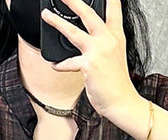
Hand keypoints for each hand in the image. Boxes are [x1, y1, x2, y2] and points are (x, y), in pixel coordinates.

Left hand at [41, 0, 140, 117]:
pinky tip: (55, 65)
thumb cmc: (117, 82)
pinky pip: (68, 62)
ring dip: (57, 22)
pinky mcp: (89, 65)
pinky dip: (60, 64)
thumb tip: (86, 37)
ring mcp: (98, 51)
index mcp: (116, 35)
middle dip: (73, 1)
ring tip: (46, 15)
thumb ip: (104, 43)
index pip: (113, 8)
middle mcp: (108, 39)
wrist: (121, 101)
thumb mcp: (115, 55)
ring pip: (73, 32)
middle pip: (88, 13)